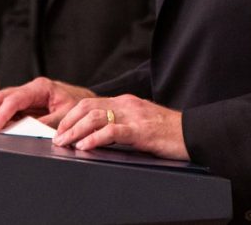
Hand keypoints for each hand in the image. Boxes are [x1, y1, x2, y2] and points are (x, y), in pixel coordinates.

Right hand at [0, 76, 93, 132]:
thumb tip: (28, 131)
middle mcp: (31, 90)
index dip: (1, 115)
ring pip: (2, 102)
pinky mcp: (27, 106)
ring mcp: (27, 97)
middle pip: (1, 96)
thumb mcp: (67, 116)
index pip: (14, 99)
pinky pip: (9, 111)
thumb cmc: (81, 107)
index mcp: (40, 87)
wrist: (90, 106)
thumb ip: (47, 123)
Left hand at [52, 94, 188, 160]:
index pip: (90, 103)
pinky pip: (113, 131)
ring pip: (96, 117)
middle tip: (56, 138)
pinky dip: (95, 138)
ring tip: (65, 143)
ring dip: (76, 131)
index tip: (58, 128)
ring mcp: (134, 116)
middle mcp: (127, 105)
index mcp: (125, 102)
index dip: (71, 115)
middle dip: (68, 122)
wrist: (194, 133)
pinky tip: (85, 146)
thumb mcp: (141, 123)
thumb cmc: (169, 133)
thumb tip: (98, 135)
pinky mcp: (142, 131)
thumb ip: (122, 124)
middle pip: (88, 107)